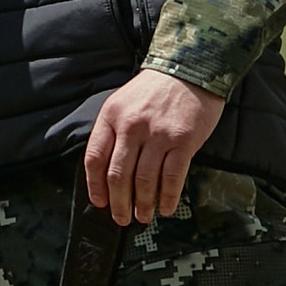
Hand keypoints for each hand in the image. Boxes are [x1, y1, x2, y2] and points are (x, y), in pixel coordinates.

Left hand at [84, 69, 224, 225]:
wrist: (191, 68)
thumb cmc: (156, 88)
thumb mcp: (124, 102)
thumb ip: (114, 131)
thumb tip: (107, 172)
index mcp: (112, 116)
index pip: (95, 158)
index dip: (95, 186)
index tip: (100, 202)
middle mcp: (132, 126)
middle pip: (118, 175)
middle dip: (118, 203)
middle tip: (121, 217)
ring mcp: (158, 134)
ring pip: (144, 181)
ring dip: (142, 204)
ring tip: (143, 215)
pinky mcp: (183, 141)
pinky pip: (171, 178)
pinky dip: (167, 198)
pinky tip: (165, 207)